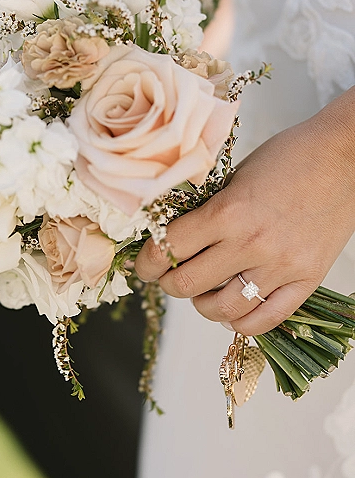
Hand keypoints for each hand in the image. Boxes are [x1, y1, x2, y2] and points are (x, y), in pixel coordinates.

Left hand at [135, 88, 354, 334]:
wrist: (342, 156)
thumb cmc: (288, 157)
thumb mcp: (234, 176)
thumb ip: (208, 210)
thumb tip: (174, 238)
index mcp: (227, 212)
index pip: (168, 250)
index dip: (146, 263)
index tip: (142, 266)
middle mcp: (251, 243)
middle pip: (188, 285)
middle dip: (168, 284)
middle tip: (167, 278)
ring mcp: (281, 266)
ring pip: (223, 310)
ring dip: (202, 306)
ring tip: (201, 293)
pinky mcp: (307, 279)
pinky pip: (266, 320)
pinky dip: (241, 322)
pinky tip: (232, 311)